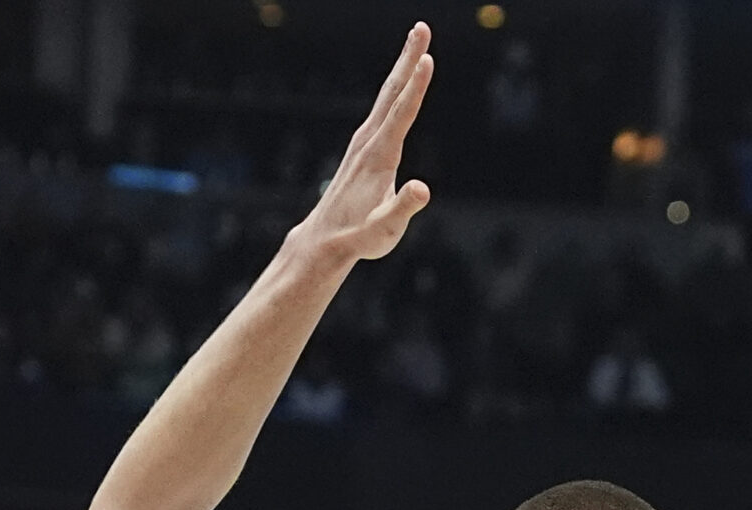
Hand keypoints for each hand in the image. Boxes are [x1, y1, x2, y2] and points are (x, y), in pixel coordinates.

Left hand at [295, 24, 433, 264]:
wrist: (324, 240)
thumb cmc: (357, 238)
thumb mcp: (383, 231)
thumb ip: (402, 208)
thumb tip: (422, 188)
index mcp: (379, 157)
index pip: (401, 115)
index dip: (416, 87)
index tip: (427, 59)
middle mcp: (368, 142)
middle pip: (392, 93)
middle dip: (408, 59)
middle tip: (422, 27)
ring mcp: (363, 142)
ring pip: (387, 96)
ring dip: (403, 66)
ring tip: (417, 40)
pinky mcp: (363, 146)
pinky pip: (383, 108)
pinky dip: (396, 87)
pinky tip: (402, 79)